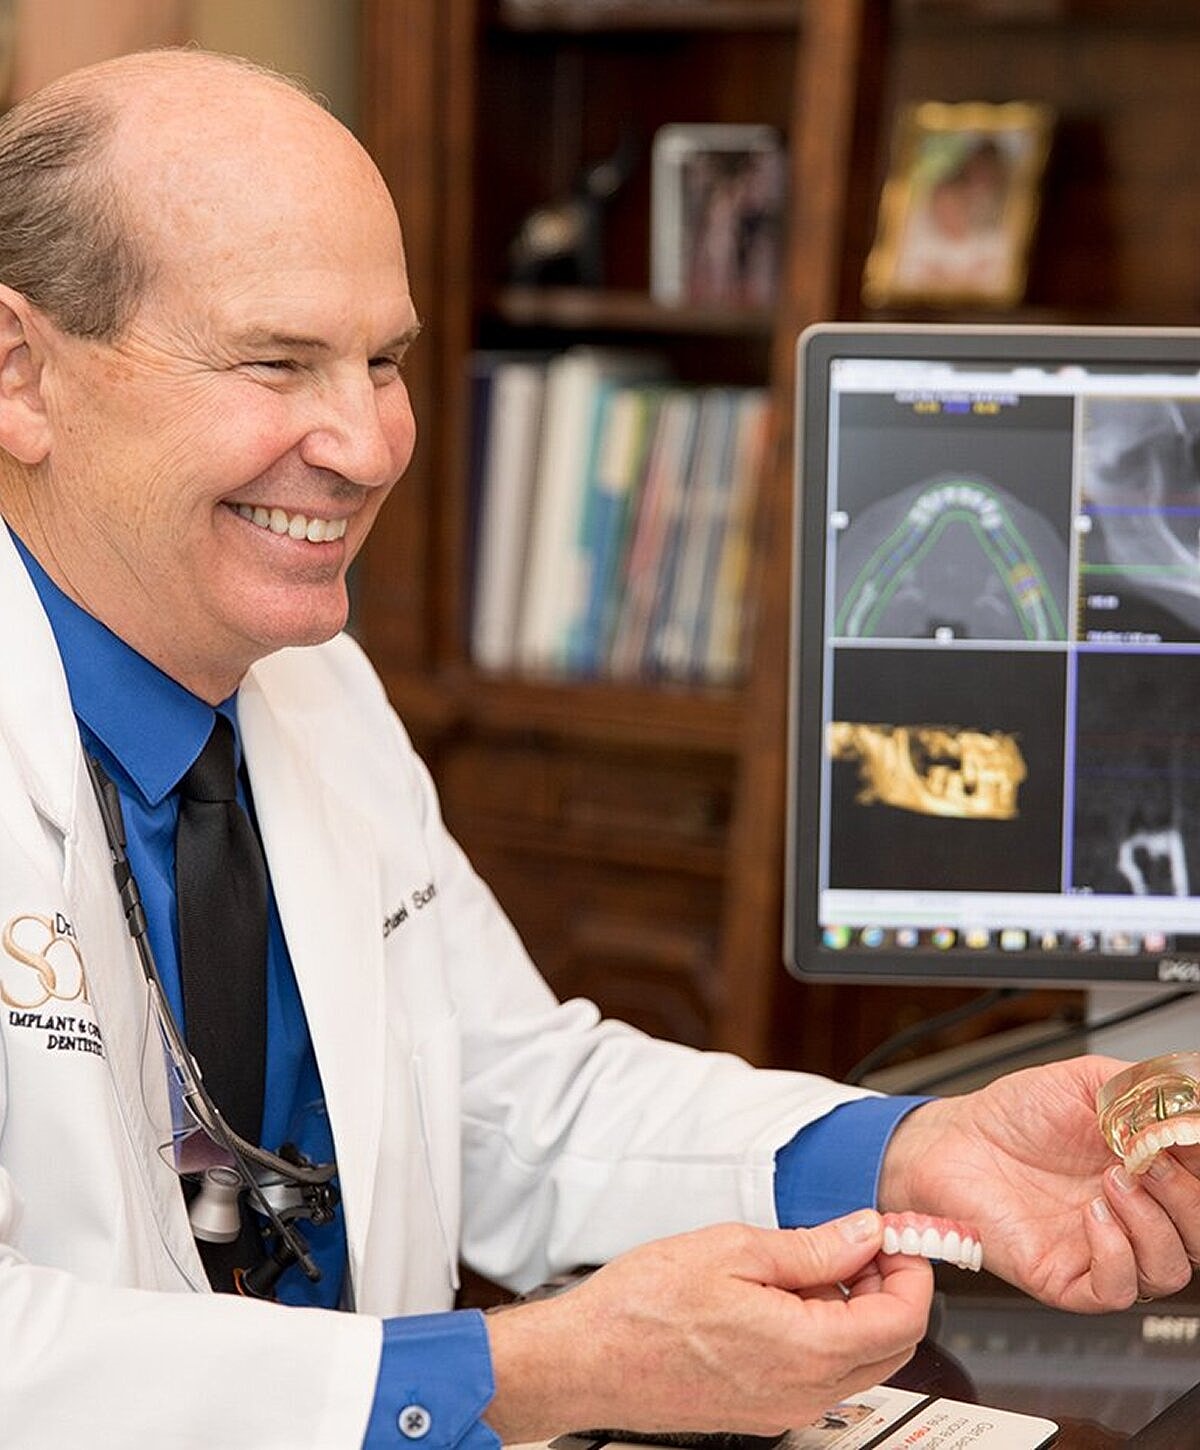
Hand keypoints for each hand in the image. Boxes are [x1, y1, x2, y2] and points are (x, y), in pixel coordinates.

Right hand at [483, 1211, 932, 1441]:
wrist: (587, 1360)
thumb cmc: (644, 1306)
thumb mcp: (733, 1249)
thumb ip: (812, 1248)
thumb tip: (864, 1234)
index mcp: (806, 1350)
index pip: (904, 1319)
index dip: (910, 1270)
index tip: (895, 1236)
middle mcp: (805, 1391)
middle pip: (891, 1347)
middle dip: (889, 1289)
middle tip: (861, 1243)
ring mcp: (784, 1407)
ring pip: (856, 1361)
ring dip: (854, 1310)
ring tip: (808, 1261)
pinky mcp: (762, 1409)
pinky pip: (818, 1372)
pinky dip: (822, 1331)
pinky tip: (781, 1293)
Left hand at [878, 1054, 1199, 1311]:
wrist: (951, 1140)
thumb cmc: (1012, 1115)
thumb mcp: (1085, 1081)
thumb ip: (1143, 1090)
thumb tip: (1189, 1104)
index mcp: (1145, 1171)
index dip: (1197, 1164)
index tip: (1184, 1136)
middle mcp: (1132, 1216)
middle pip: (1198, 1236)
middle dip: (1189, 1199)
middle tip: (1149, 1160)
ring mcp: (1101, 1248)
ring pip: (1169, 1270)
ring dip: (1154, 1227)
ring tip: (1113, 1182)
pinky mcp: (1066, 1277)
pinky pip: (1116, 1292)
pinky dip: (1116, 1256)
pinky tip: (1093, 1217)